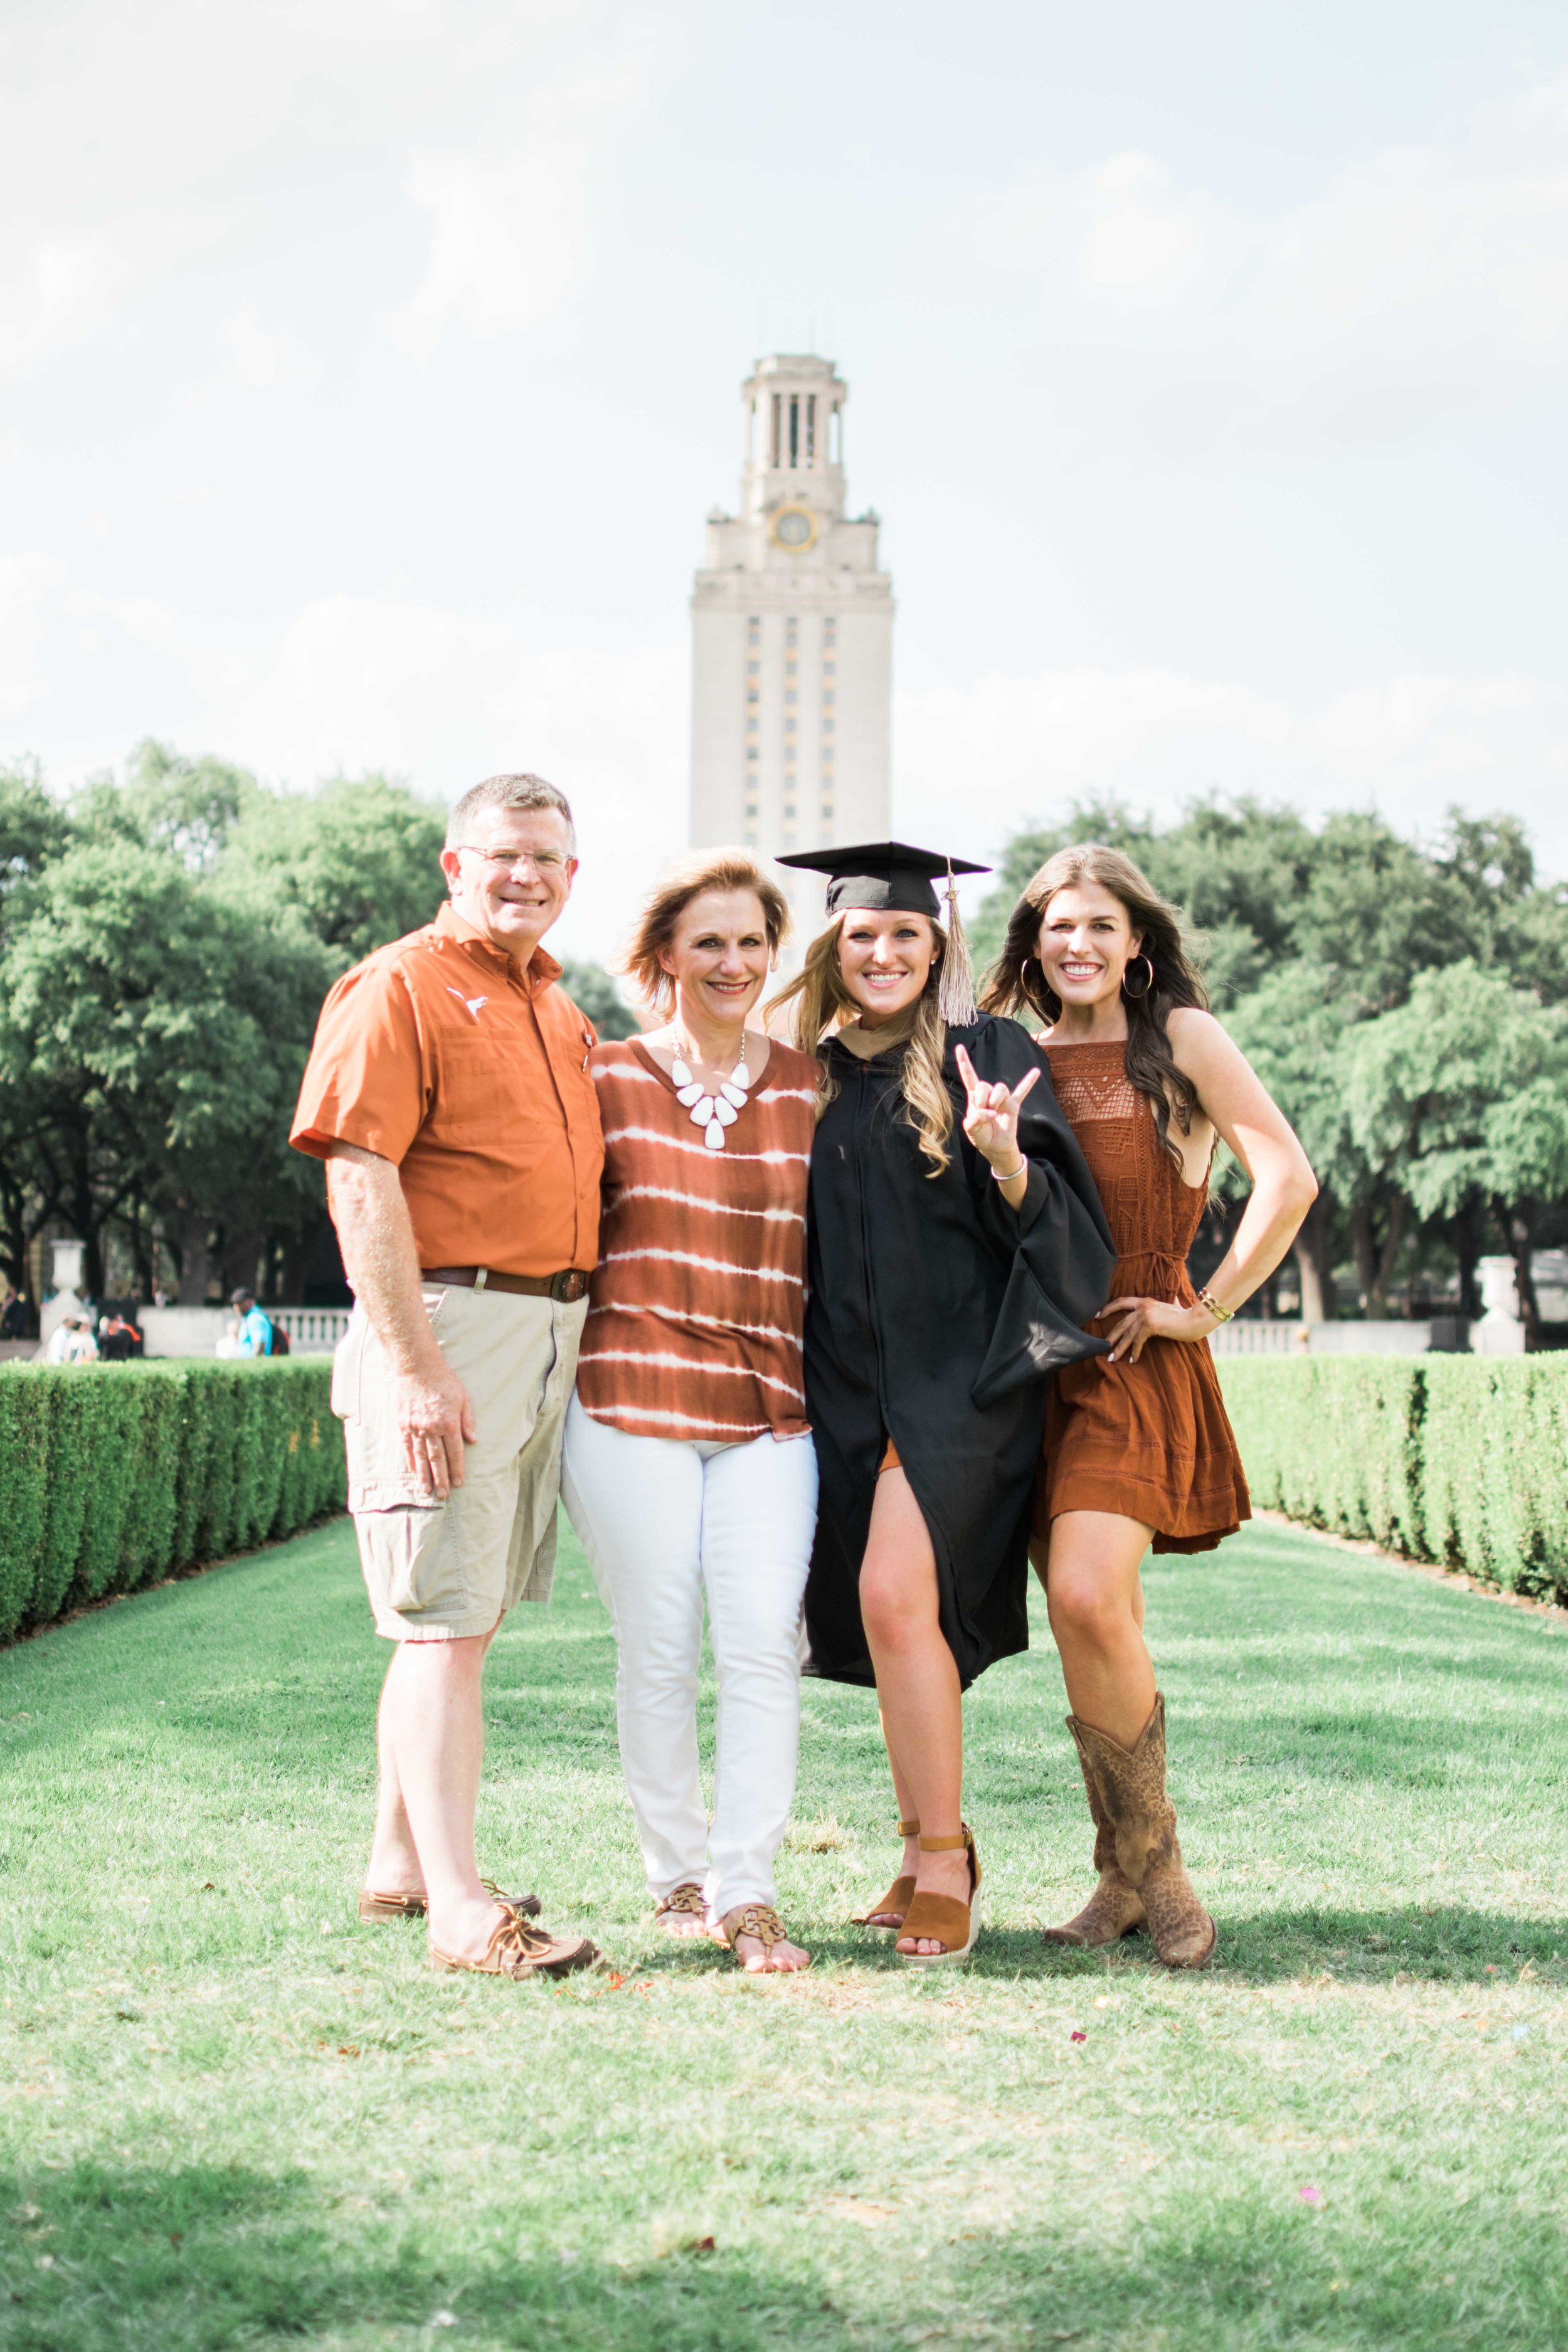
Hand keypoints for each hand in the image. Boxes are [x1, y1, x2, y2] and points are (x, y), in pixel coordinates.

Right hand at [391, 1357, 478, 1498]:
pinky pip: (407, 1447)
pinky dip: (411, 1461)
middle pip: (437, 1459)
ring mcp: (415, 1427)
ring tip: (426, 1492)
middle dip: (441, 1479)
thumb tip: (473, 1440)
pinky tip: (413, 1472)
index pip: (454, 1452)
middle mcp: (431, 1428)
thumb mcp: (463, 1397)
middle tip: (443, 1496)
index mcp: (448, 1422)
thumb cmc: (443, 1380)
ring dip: (424, 1476)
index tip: (459, 1483)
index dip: (457, 1468)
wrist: (416, 1367)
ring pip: (421, 1457)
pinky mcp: (403, 1424)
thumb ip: (467, 1420)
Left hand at [953, 1043, 1039, 1172]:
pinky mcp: (1014, 1105)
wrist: (995, 1148)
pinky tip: (1036, 1072)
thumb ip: (975, 1119)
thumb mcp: (971, 1129)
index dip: (964, 1062)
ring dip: (996, 1100)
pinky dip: (1028, 1082)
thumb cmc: (981, 1136)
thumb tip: (991, 1112)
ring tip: (995, 1113)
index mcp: (975, 1097)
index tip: (959, 1047)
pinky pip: (1022, 1091)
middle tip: (984, 1111)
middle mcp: (988, 1095)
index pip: (969, 1076)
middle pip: (984, 1085)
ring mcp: (1002, 1099)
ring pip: (1000, 1088)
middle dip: (982, 1098)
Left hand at [1097, 1296, 1213, 1366]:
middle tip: (1102, 1347)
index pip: (1121, 1301)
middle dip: (1111, 1336)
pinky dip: (1135, 1352)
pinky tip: (1133, 1360)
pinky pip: (1138, 1341)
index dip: (1108, 1308)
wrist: (1196, 1319)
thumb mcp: (1175, 1306)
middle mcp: (1143, 1306)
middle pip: (1121, 1322)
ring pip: (1127, 1334)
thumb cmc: (1187, 1316)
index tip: (1098, 1315)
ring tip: (1112, 1358)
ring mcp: (1146, 1315)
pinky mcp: (1151, 1325)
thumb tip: (1175, 1300)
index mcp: (1145, 1301)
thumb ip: (1171, 1303)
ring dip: (1119, 1348)